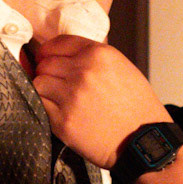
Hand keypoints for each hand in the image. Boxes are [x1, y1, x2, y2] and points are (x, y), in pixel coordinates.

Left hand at [32, 40, 166, 167]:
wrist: (143, 140)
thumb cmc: (137, 107)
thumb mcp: (122, 68)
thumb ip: (93, 57)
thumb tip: (67, 55)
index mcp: (99, 54)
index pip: (59, 43)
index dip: (49, 51)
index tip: (46, 58)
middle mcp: (83, 72)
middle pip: (46, 64)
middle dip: (49, 72)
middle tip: (58, 84)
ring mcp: (71, 96)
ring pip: (39, 83)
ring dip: (46, 90)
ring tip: (60, 99)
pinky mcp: (63, 120)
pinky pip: (41, 105)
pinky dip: (47, 108)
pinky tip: (62, 112)